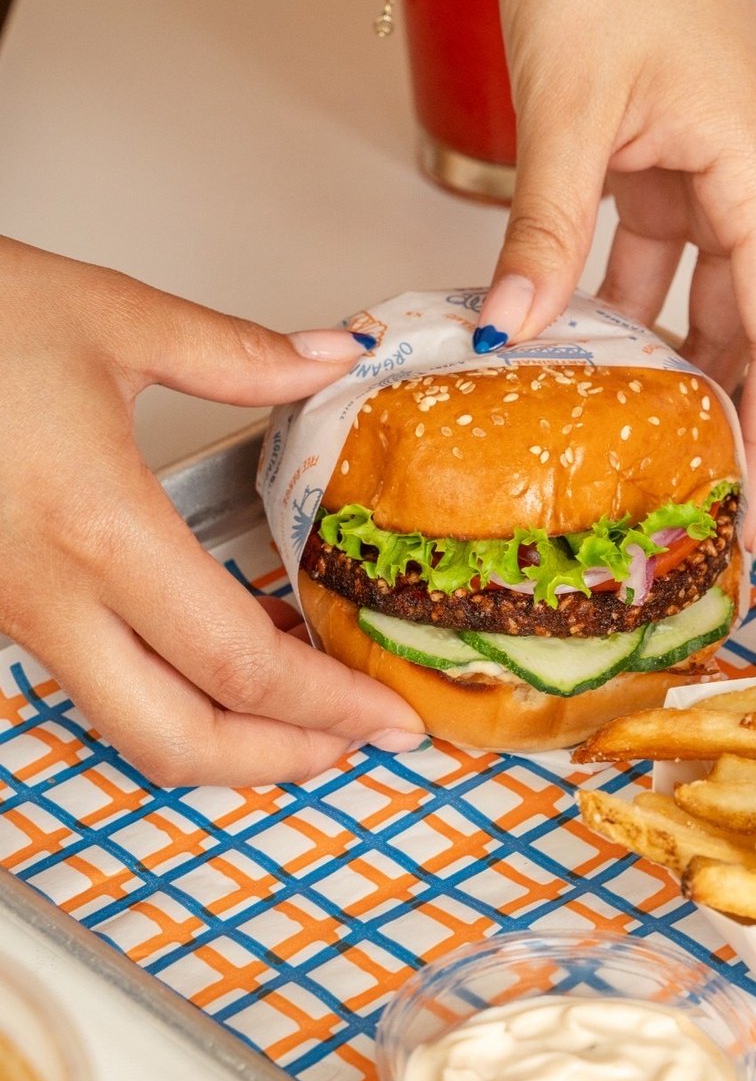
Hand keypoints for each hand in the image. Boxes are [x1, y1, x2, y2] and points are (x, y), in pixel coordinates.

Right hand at [0, 238, 423, 785]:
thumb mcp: (110, 317)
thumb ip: (239, 353)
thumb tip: (330, 356)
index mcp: (98, 530)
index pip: (240, 664)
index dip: (329, 707)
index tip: (392, 718)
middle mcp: (52, 597)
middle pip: (179, 739)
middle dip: (280, 763)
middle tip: (356, 746)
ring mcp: (18, 614)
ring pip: (131, 727)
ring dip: (228, 743)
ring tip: (304, 720)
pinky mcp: (3, 606)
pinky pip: (100, 686)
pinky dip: (175, 700)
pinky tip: (222, 663)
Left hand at [476, 0, 755, 552]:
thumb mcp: (568, 107)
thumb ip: (544, 227)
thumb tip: (510, 327)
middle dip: (750, 421)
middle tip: (714, 504)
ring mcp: (729, 175)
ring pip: (729, 304)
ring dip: (696, 377)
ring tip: (662, 455)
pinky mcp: (683, 170)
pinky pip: (677, 267)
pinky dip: (645, 318)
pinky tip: (603, 362)